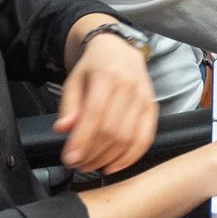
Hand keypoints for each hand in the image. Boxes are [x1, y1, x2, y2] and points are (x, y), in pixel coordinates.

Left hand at [56, 25, 157, 172]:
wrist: (120, 51)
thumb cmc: (94, 68)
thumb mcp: (74, 80)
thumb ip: (68, 105)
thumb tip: (64, 128)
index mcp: (107, 75)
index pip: (95, 113)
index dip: (82, 139)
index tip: (70, 158)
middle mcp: (130, 86)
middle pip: (112, 129)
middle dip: (92, 153)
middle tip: (77, 164)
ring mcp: (144, 98)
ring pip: (128, 137)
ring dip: (108, 158)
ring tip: (91, 165)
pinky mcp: (152, 108)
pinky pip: (145, 138)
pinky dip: (130, 157)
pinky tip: (114, 166)